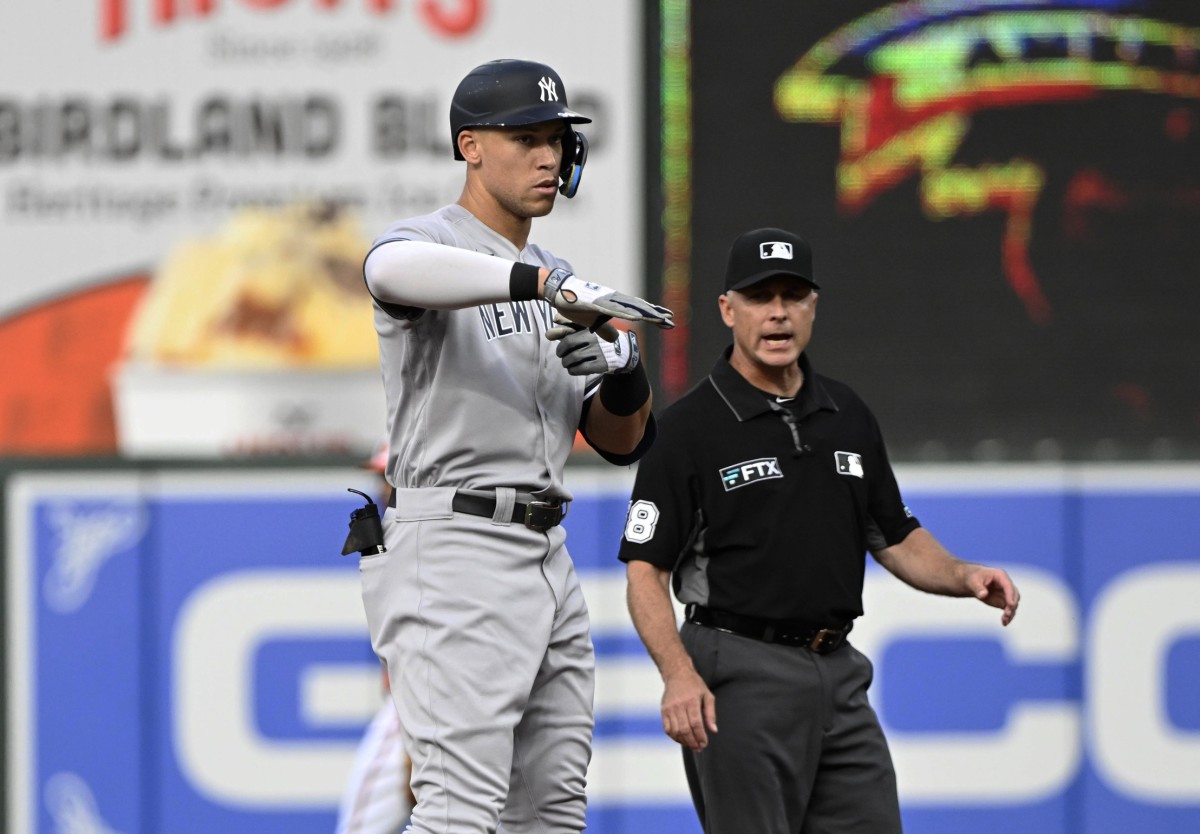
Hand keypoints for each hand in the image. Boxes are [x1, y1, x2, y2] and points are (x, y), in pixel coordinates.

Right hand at [543, 268, 673, 328]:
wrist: (558, 291)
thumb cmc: (574, 305)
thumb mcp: (592, 322)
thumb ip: (604, 330)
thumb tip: (616, 339)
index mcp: (614, 304)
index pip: (638, 311)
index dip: (653, 316)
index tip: (667, 322)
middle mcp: (614, 299)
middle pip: (639, 308)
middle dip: (656, 314)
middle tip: (672, 320)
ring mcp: (606, 300)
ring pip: (631, 308)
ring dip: (646, 313)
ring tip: (661, 319)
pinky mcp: (596, 302)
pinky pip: (615, 310)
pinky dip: (627, 313)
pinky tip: (638, 318)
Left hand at [546, 314, 639, 375]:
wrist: (624, 353)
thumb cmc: (600, 339)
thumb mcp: (588, 329)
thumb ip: (570, 324)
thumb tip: (554, 319)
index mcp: (591, 328)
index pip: (569, 334)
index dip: (560, 342)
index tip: (560, 349)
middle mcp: (595, 339)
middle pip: (569, 345)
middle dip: (561, 352)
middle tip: (562, 356)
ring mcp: (598, 352)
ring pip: (573, 358)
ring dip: (566, 362)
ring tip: (567, 363)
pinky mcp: (601, 365)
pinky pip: (581, 369)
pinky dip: (573, 370)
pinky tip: (573, 369)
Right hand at [661, 668, 717, 751]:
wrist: (677, 674)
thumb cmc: (695, 685)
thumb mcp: (707, 696)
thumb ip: (711, 714)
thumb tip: (713, 730)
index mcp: (692, 701)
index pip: (696, 723)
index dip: (700, 736)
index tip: (704, 743)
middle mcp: (679, 705)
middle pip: (685, 729)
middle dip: (692, 742)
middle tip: (698, 748)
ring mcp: (669, 708)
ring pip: (675, 731)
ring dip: (683, 742)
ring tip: (691, 745)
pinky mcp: (663, 711)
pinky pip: (667, 729)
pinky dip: (674, 737)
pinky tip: (681, 739)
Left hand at [966, 566, 1020, 625]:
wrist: (970, 582)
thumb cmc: (972, 578)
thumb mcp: (972, 581)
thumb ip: (978, 588)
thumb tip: (983, 595)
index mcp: (1000, 576)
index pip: (1008, 586)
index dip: (1010, 595)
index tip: (1011, 605)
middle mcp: (1006, 584)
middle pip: (1014, 595)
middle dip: (1012, 605)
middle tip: (1006, 614)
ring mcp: (1006, 593)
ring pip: (1013, 604)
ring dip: (1010, 612)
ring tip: (1004, 621)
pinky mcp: (1003, 601)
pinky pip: (1008, 609)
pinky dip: (1008, 616)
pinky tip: (1004, 623)